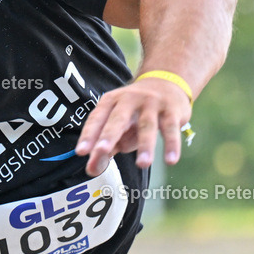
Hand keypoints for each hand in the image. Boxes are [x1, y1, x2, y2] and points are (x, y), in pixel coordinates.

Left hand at [75, 78, 191, 175]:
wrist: (166, 83)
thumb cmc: (135, 112)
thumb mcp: (119, 125)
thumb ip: (106, 146)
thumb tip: (92, 170)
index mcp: (110, 102)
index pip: (97, 119)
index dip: (89, 135)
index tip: (81, 152)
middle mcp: (128, 99)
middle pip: (118, 119)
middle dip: (109, 135)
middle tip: (101, 152)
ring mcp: (151, 103)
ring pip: (147, 125)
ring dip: (145, 145)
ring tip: (142, 165)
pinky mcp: (171, 110)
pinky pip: (171, 129)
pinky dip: (172, 145)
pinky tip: (171, 160)